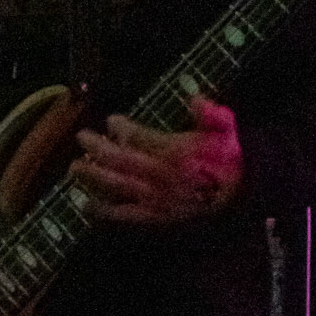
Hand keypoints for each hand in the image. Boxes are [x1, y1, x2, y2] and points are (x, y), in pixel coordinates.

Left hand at [72, 95, 243, 224]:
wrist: (242, 200)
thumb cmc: (231, 162)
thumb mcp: (228, 131)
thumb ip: (212, 113)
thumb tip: (194, 97)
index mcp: (176, 151)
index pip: (139, 137)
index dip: (121, 127)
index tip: (111, 120)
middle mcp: (160, 175)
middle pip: (120, 159)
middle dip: (97, 148)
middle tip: (81, 137)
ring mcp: (155, 199)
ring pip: (116, 186)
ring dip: (92, 176)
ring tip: (74, 167)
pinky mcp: (155, 218)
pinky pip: (124, 215)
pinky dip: (103, 210)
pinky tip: (86, 204)